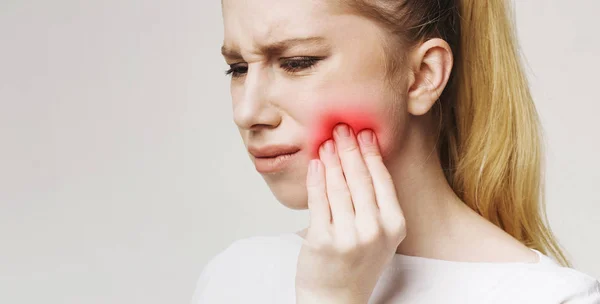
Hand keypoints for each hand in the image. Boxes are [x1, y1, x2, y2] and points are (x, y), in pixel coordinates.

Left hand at [295, 124, 405, 303]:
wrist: (336, 299)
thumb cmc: (357, 263)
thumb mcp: (379, 235)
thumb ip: (375, 203)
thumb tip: (360, 157)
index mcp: (395, 225)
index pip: (382, 180)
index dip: (371, 152)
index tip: (363, 132)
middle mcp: (375, 230)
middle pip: (360, 178)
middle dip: (349, 148)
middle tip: (341, 127)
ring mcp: (349, 236)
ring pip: (338, 186)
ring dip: (330, 159)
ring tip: (326, 141)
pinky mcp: (323, 240)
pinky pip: (318, 201)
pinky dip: (315, 179)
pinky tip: (314, 164)